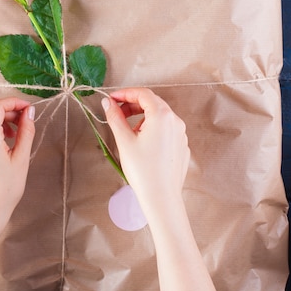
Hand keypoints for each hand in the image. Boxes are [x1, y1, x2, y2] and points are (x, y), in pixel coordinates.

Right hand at [102, 88, 189, 213]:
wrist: (161, 197)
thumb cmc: (142, 170)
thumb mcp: (124, 140)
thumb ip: (115, 117)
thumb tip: (108, 102)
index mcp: (162, 116)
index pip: (143, 94)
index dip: (125, 93)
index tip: (112, 99)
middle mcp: (175, 121)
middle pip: (153, 103)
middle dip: (133, 104)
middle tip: (116, 112)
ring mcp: (181, 134)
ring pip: (160, 117)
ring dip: (142, 117)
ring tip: (128, 132)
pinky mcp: (182, 146)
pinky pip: (166, 130)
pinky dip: (152, 129)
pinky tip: (142, 144)